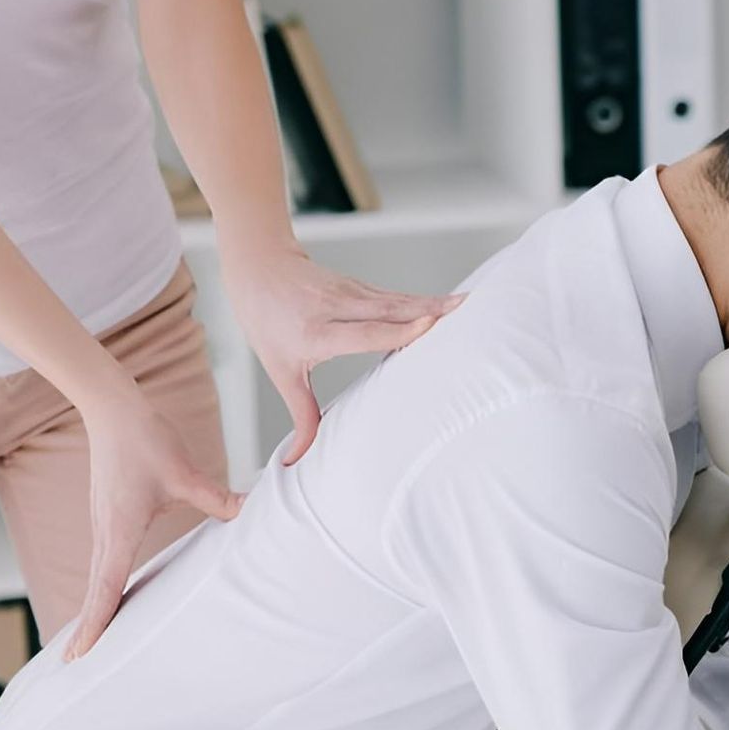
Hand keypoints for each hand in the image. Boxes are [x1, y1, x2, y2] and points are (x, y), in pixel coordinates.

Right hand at [65, 391, 243, 659]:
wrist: (112, 409)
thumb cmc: (144, 439)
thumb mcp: (185, 473)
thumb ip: (217, 499)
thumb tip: (251, 513)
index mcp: (119, 530)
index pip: (106, 587)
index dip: (95, 623)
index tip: (81, 654)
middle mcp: (105, 533)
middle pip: (96, 591)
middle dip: (88, 628)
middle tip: (78, 665)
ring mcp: (103, 525)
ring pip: (99, 576)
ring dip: (96, 607)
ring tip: (92, 642)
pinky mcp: (107, 516)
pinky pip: (105, 560)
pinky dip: (104, 584)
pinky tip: (114, 594)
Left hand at [223, 243, 462, 463]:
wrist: (260, 270)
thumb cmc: (268, 323)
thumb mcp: (280, 371)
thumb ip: (301, 415)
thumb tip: (297, 459)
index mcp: (317, 332)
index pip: (363, 332)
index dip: (397, 329)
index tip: (427, 325)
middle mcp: (338, 309)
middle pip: (389, 310)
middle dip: (428, 311)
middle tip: (464, 312)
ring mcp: (352, 293)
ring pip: (398, 300)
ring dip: (434, 303)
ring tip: (468, 305)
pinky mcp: (362, 287)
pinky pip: (397, 297)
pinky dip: (424, 302)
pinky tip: (450, 304)